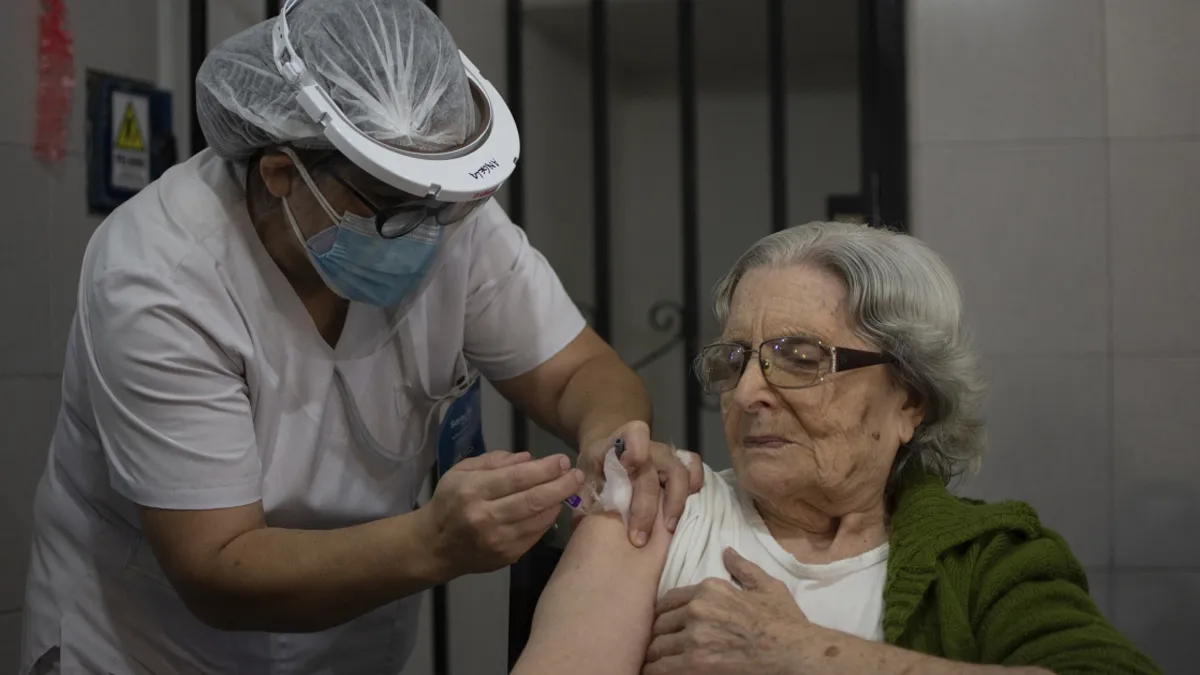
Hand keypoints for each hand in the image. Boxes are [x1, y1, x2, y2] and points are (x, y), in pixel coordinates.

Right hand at [421, 451, 584, 578]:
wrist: (435, 546)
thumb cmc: (450, 502)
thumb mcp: (462, 471)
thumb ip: (494, 461)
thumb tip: (528, 458)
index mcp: (472, 490)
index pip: (517, 477)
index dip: (545, 468)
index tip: (562, 460)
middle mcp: (485, 516)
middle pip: (534, 500)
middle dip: (561, 485)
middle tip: (576, 475)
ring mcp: (498, 540)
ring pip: (539, 519)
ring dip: (559, 502)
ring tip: (569, 488)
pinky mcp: (507, 556)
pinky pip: (536, 534)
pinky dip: (548, 519)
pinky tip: (553, 507)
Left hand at [579, 421, 702, 546]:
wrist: (609, 454)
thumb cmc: (596, 470)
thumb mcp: (583, 479)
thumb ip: (584, 496)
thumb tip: (583, 521)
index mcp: (619, 443)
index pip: (634, 434)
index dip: (637, 449)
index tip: (631, 466)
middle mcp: (647, 445)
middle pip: (652, 471)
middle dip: (645, 508)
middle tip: (638, 538)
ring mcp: (666, 453)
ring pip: (679, 472)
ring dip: (674, 503)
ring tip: (667, 530)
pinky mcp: (679, 462)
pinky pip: (694, 467)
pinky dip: (695, 485)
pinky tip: (687, 508)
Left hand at [643, 548, 817, 674]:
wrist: (795, 652)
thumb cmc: (784, 622)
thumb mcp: (767, 586)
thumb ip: (743, 568)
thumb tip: (727, 553)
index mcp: (709, 589)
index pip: (669, 600)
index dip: (664, 614)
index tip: (664, 624)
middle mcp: (697, 609)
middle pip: (659, 623)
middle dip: (657, 635)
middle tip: (656, 645)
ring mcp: (694, 637)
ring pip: (657, 646)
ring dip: (654, 654)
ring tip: (652, 662)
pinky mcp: (695, 664)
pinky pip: (662, 667)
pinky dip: (655, 671)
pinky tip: (654, 673)